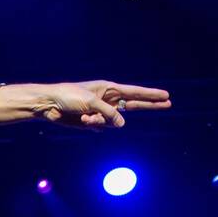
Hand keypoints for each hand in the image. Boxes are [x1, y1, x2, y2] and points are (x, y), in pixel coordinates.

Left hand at [38, 80, 170, 128]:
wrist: (49, 105)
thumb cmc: (69, 96)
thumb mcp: (91, 102)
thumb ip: (109, 113)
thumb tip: (122, 125)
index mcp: (109, 88)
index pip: (135, 92)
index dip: (151, 95)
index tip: (166, 96)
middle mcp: (107, 99)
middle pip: (134, 104)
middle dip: (150, 105)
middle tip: (168, 103)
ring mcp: (100, 111)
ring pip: (112, 122)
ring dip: (99, 121)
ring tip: (84, 116)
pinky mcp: (91, 121)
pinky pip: (100, 127)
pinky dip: (92, 125)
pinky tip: (80, 119)